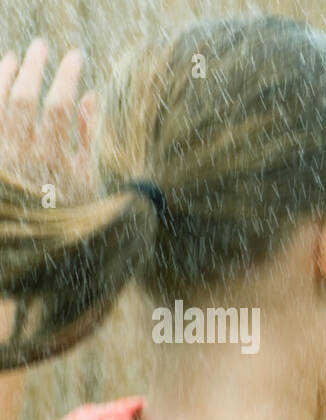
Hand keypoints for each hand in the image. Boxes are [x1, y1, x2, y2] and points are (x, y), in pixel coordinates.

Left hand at [0, 39, 99, 205]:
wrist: (35, 243)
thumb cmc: (71, 212)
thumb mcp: (88, 181)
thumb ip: (90, 139)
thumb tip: (92, 97)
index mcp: (53, 161)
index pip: (58, 108)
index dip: (66, 78)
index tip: (75, 56)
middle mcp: (22, 155)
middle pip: (25, 100)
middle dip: (35, 68)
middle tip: (43, 46)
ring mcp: (4, 155)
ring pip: (0, 105)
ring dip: (7, 77)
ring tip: (16, 58)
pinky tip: (2, 77)